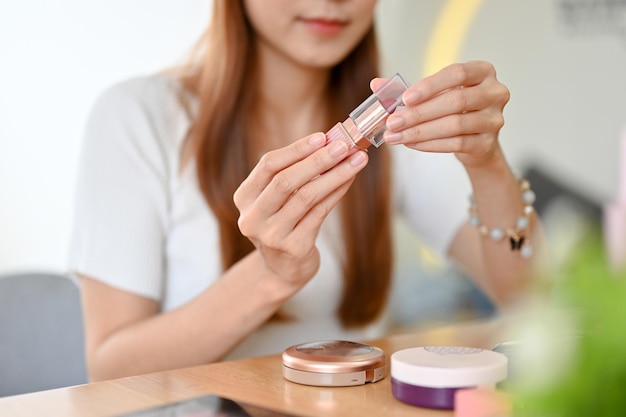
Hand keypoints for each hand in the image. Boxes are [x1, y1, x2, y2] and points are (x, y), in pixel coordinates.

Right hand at [233, 132, 367, 288]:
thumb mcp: (277, 200)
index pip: (268, 165)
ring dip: (335, 175)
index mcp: (244, 198)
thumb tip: (330, 143)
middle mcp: (253, 217)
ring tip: (356, 160)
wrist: (281, 270)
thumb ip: (295, 173)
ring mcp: (272, 235)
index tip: (323, 137)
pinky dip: (337, 193)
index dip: (296, 149)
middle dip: (318, 160)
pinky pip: (320, 213)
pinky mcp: (293, 248)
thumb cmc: (283, 224)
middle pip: (285, 181)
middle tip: (344, 146)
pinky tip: (349, 180)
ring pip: (307, 197)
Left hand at [377, 61, 509, 166]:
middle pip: (455, 101)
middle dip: (419, 113)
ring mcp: (494, 119)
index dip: (430, 85)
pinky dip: (430, 144)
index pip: (457, 73)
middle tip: (392, 122)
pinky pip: (456, 144)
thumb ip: (407, 89)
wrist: (475, 142)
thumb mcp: (434, 94)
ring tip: (395, 136)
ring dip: (420, 131)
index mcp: (483, 71)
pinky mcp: (488, 143)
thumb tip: (376, 85)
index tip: (405, 98)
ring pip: (455, 125)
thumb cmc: (453, 111)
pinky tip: (410, 143)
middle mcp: (495, 92)